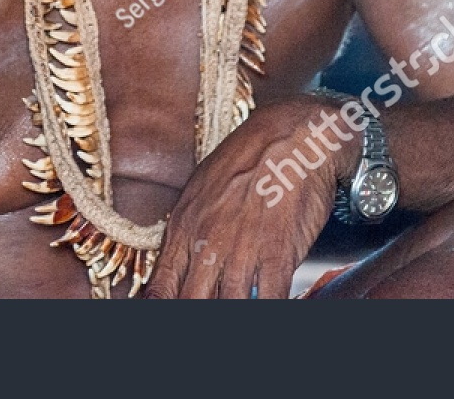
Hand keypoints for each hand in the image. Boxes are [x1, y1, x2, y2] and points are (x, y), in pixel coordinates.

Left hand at [145, 96, 359, 297]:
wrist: (291, 137)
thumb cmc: (247, 158)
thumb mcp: (202, 188)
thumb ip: (190, 229)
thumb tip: (179, 263)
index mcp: (185, 227)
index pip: (162, 287)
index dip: (162, 307)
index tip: (168, 316)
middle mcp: (208, 242)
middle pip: (192, 302)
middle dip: (196, 313)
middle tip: (207, 312)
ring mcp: (242, 250)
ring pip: (229, 306)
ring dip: (230, 313)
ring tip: (237, 314)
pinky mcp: (278, 254)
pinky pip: (269, 300)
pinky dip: (268, 310)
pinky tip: (271, 308)